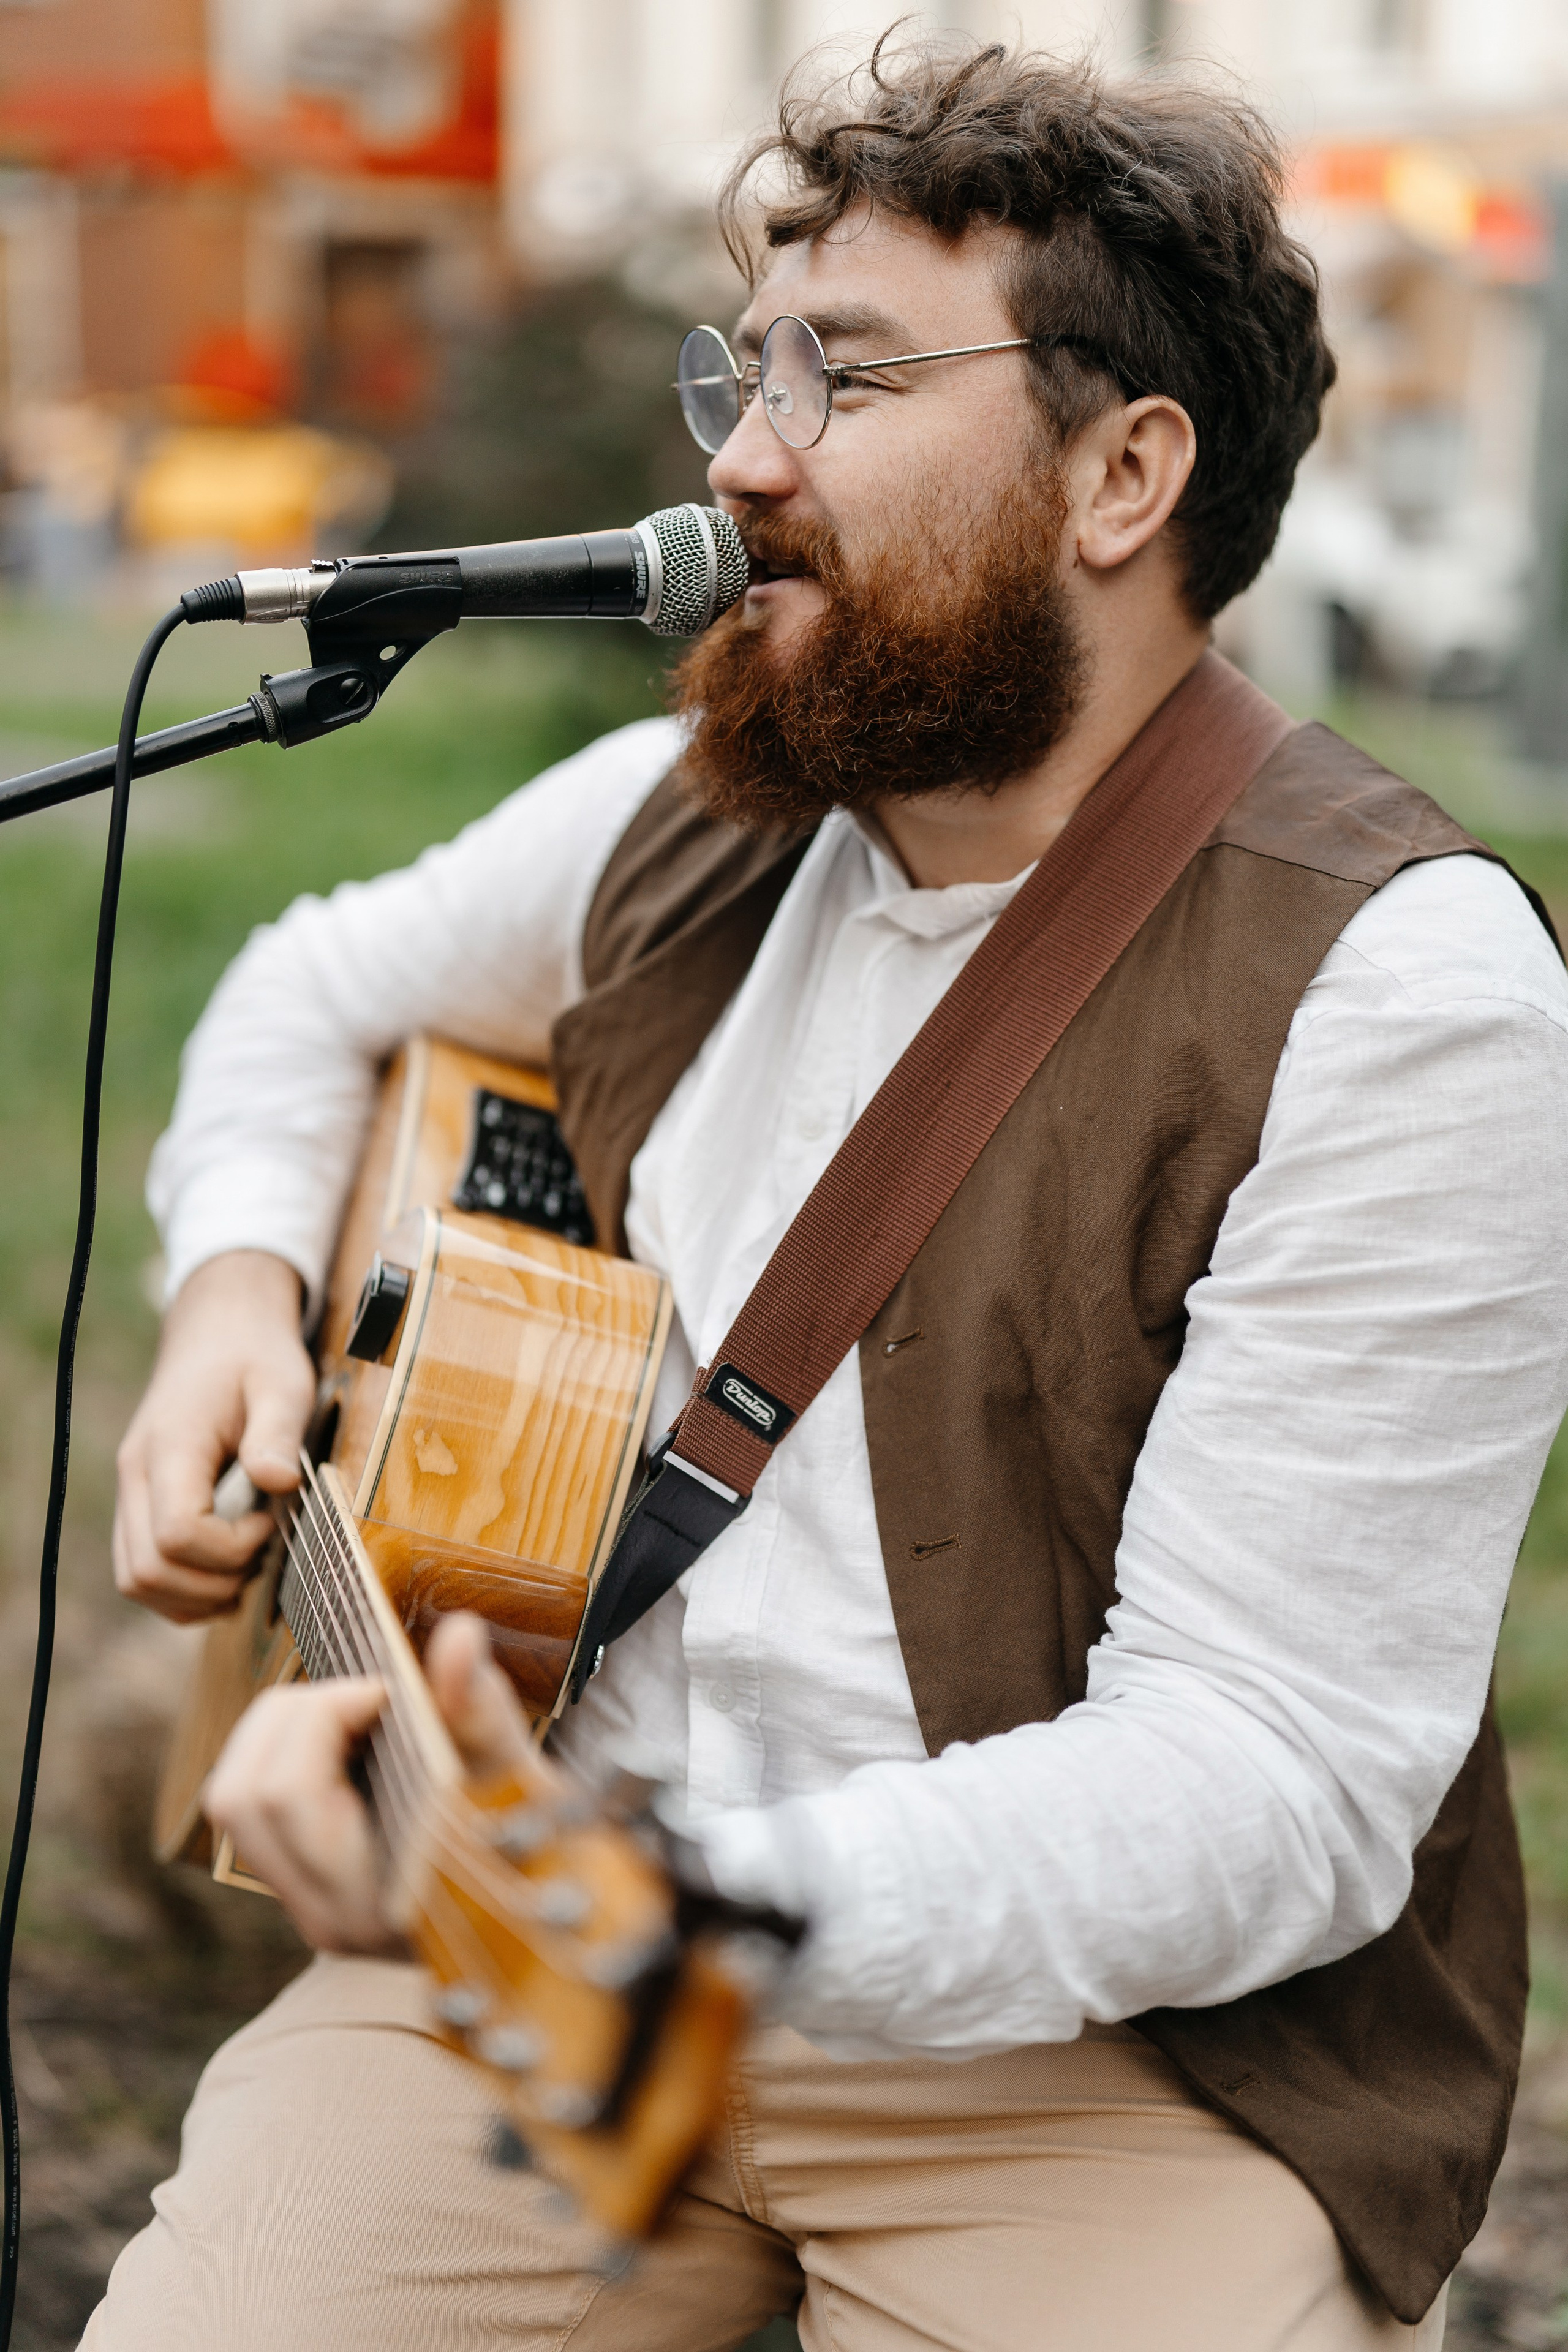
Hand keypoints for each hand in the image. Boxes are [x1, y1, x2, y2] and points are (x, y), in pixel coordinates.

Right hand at [113, 1250, 313, 1622]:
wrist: (219, 1332)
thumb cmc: (255, 1358)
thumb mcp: (283, 1382)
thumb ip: (277, 1431)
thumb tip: (277, 1481)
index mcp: (170, 1446)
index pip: (176, 1534)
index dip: (230, 1548)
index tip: (269, 1520)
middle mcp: (136, 1475)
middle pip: (147, 1571)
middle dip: (214, 1581)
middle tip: (261, 1549)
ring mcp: (132, 1493)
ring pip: (136, 1580)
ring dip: (196, 1593)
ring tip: (246, 1561)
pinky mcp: (139, 1505)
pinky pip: (140, 1570)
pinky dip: (181, 1588)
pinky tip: (226, 1568)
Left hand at [203, 1614, 535, 1951]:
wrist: (543, 1909)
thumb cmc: (538, 1843)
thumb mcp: (518, 1774)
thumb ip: (481, 1708)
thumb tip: (458, 1634)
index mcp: (375, 1898)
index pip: (289, 1795)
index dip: (324, 1716)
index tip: (388, 1692)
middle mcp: (326, 1913)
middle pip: (240, 1793)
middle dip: (294, 1715)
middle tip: (365, 1698)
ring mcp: (307, 1907)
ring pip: (230, 1799)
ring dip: (278, 1732)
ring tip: (350, 1715)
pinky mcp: (302, 1888)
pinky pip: (248, 1808)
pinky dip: (280, 1755)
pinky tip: (345, 1744)